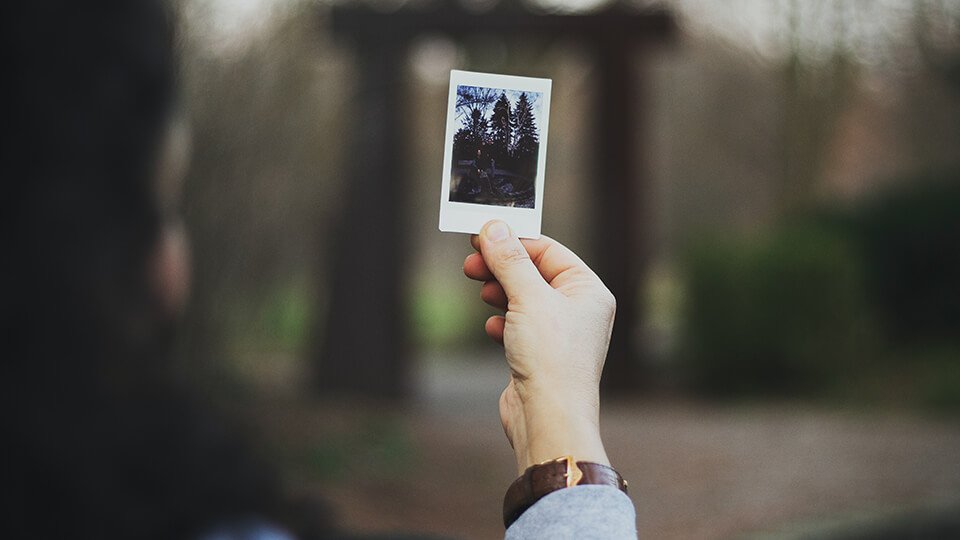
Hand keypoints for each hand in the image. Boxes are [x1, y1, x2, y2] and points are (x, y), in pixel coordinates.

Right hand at [463, 220, 614, 473]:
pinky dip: (502, 320)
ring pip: (523, 299)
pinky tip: (493, 326)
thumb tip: (495, 228)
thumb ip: (510, 261)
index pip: (548, 251)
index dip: (514, 241)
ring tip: (481, 291)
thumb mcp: (528, 298)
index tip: (482, 234)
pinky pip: (518, 325)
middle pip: (533, 273)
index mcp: (588, 291)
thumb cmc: (552, 358)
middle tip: (471, 262)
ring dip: (499, 291)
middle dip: (501, 267)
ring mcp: (559, 334)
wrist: (548, 418)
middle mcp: (578, 310)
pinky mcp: (539, 355)